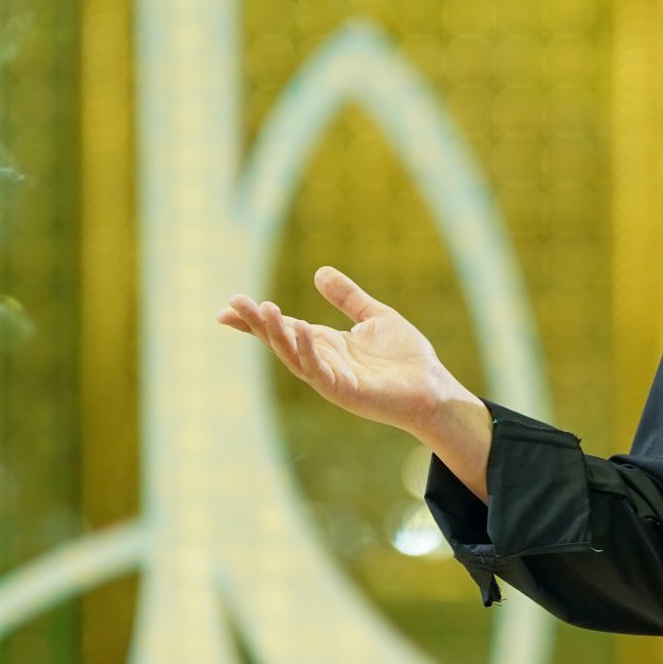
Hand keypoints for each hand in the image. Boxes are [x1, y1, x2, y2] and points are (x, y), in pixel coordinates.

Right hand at [220, 266, 462, 437]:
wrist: (433, 388)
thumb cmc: (406, 358)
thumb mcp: (374, 317)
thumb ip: (348, 297)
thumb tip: (319, 272)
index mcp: (326, 344)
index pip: (284, 328)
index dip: (257, 318)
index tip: (229, 304)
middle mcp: (323, 361)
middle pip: (281, 340)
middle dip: (257, 324)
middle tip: (233, 304)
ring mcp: (331, 378)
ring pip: (294, 355)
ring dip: (277, 334)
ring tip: (263, 309)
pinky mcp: (344, 391)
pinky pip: (319, 370)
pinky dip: (307, 350)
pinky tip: (301, 327)